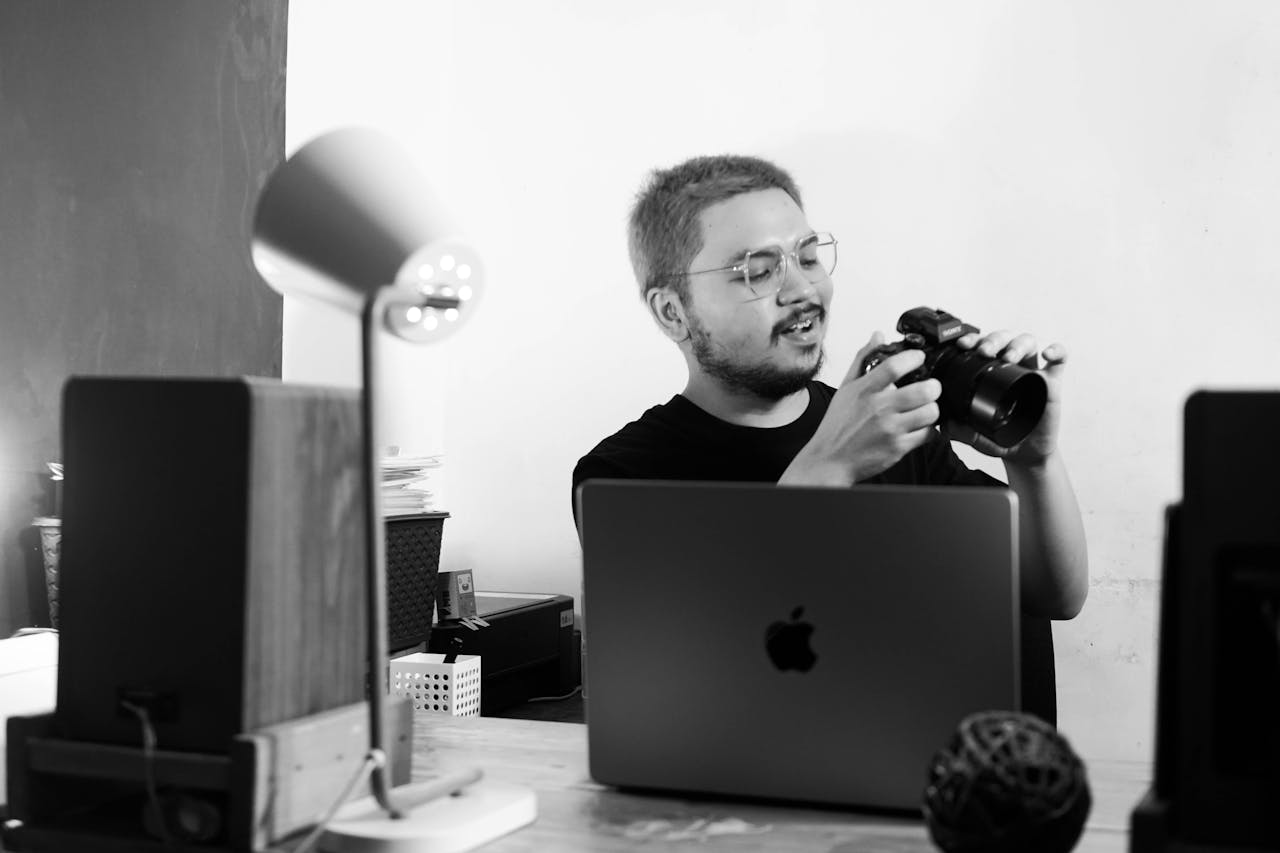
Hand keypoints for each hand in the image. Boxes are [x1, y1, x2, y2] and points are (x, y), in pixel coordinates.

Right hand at [785, 332, 942, 484]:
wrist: (829, 460)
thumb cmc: (837, 426)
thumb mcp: (845, 388)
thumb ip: (862, 360)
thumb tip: (878, 336)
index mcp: (864, 390)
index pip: (894, 366)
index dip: (913, 358)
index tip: (919, 357)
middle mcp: (878, 408)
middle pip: (923, 390)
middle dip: (933, 386)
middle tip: (930, 387)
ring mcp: (889, 429)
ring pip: (930, 412)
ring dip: (932, 409)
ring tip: (925, 408)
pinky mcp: (897, 447)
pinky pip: (927, 434)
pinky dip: (928, 430)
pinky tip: (919, 427)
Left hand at [946, 330, 1067, 466]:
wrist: (1026, 453)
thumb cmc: (1001, 438)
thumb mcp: (977, 437)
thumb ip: (962, 432)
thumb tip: (945, 426)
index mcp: (989, 373)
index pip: (980, 346)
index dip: (972, 340)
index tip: (963, 344)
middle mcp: (1010, 367)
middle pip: (1003, 339)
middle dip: (993, 340)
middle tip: (984, 351)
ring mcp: (1032, 372)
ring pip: (1027, 342)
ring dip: (1017, 344)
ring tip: (1009, 357)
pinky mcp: (1052, 382)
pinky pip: (1060, 359)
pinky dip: (1056, 350)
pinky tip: (1047, 354)